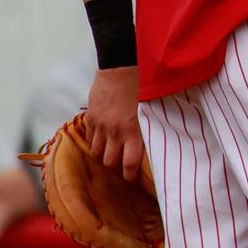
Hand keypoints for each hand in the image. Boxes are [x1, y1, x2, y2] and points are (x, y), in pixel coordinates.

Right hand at [83, 67, 143, 181]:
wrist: (121, 67)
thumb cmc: (143, 86)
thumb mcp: (152, 109)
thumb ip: (150, 127)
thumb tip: (158, 140)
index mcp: (133, 132)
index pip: (129, 164)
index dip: (130, 176)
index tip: (131, 179)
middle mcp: (115, 132)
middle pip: (109, 161)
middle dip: (115, 165)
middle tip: (120, 163)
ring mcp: (100, 125)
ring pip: (96, 151)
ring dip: (103, 153)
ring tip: (110, 150)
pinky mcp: (91, 117)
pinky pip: (88, 136)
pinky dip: (94, 139)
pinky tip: (101, 136)